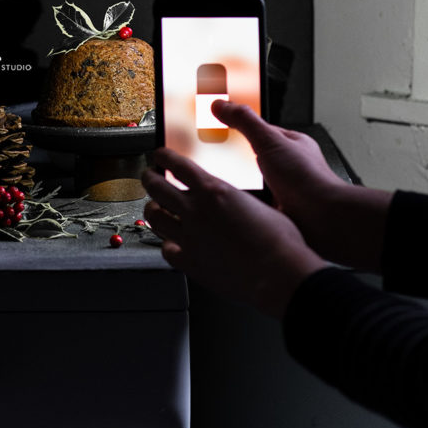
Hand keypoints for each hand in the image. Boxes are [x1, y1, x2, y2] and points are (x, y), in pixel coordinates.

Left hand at [142, 147, 324, 318]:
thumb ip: (235, 197)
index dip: (163, 157)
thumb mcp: (257, 202)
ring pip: (154, 218)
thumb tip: (231, 197)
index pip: (177, 164)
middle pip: (157, 187)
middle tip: (149, 177)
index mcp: (214, 190)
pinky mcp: (190, 262)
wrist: (277, 273)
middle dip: (149, 179)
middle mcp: (196, 210)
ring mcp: (189, 237)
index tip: (159, 155)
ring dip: (152, 209)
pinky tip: (171, 243)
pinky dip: (167, 244)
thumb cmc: (278, 239)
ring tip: (154, 207)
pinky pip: (166, 250)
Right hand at [209, 101, 343, 223]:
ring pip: (260, 184)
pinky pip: (261, 206)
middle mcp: (293, 166)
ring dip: (246, 188)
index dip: (242, 128)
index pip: (263, 130)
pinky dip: (251, 207)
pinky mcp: (285, 211)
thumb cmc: (308, 179)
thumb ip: (244, 121)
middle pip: (259, 158)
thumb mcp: (269, 141)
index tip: (222, 126)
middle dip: (241, 162)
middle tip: (220, 161)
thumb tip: (222, 105)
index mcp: (293, 144)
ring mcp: (289, 189)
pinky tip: (242, 208)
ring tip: (228, 188)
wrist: (324, 219)